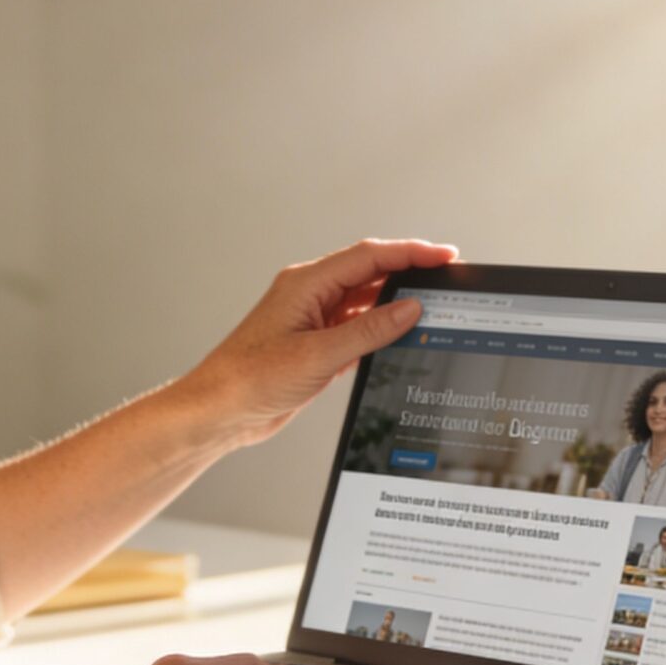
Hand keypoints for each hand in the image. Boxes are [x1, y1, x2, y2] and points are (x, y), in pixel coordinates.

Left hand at [183, 238, 456, 447]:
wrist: (220, 411)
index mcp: (306, 284)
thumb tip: (409, 310)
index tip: (444, 255)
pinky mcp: (316, 346)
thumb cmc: (248, 378)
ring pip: (365, 302)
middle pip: (370, 273)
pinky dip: (380, 331)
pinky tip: (400, 339)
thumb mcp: (318, 355)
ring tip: (431, 309)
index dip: (411, 252)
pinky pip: (357, 328)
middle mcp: (310, 296)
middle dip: (409, 273)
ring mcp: (313, 321)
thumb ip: (368, 331)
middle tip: (446, 277)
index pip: (369, 256)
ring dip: (396, 305)